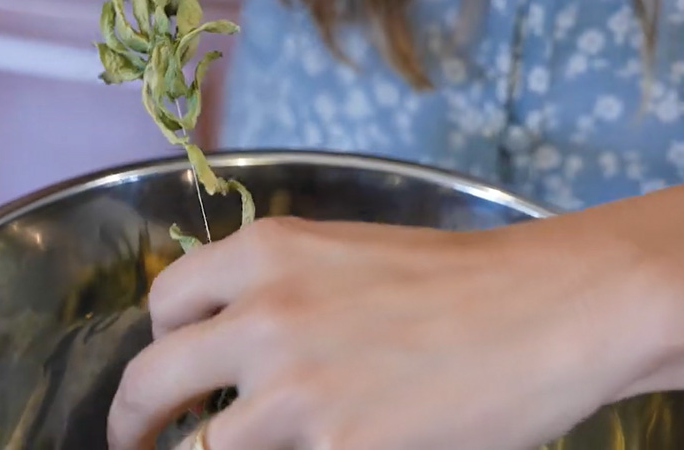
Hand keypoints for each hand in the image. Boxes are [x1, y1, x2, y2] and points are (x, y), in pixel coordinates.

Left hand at [107, 216, 664, 449]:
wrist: (553, 307)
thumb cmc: (466, 280)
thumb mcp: (352, 255)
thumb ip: (283, 291)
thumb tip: (236, 345)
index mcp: (267, 253)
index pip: (165, 303)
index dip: (159, 343)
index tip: (166, 373)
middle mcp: (264, 314)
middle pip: (150, 381)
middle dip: (130, 422)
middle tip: (133, 445)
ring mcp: (295, 388)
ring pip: (201, 448)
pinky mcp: (338, 446)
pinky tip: (322, 449)